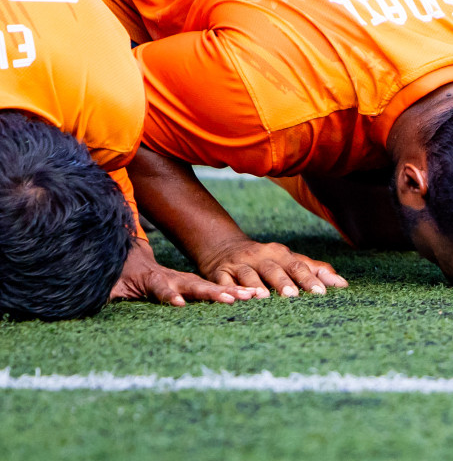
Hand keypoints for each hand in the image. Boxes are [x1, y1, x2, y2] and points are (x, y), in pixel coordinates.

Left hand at [111, 238, 259, 306]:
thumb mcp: (106, 283)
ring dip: (230, 291)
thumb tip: (95, 299)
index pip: (161, 288)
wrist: (129, 254)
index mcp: (150, 279)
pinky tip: (251, 297)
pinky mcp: (192, 284)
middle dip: (212, 292)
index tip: (178, 303)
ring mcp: (184, 280)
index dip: (169, 295)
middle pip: (194, 285)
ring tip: (251, 297)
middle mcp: (172, 278)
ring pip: (209, 285)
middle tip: (231, 298)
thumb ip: (104, 292)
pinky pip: (212, 288)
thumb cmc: (117, 272)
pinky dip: (232, 291)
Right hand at [198, 237, 348, 297]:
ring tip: (263, 297)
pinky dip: (227, 291)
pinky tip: (233, 300)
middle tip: (293, 296)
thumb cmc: (266, 260)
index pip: (297, 266)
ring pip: (248, 275)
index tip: (321, 293)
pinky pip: (222, 283)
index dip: (309, 279)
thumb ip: (314, 270)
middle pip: (273, 269)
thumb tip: (343, 284)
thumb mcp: (289, 260)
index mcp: (280, 253)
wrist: (224, 248)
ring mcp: (239, 265)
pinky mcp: (219, 274)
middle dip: (283, 282)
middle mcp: (260, 257)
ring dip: (255, 286)